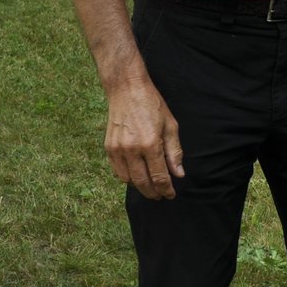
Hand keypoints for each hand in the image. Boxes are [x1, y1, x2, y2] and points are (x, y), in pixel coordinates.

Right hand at [103, 76, 184, 198]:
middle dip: (153, 193)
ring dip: (140, 187)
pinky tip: (136, 177)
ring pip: (128, 180)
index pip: (160, 176)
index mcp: (150, 144)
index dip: (166, 189)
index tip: (171, 194)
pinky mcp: (109, 148)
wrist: (127, 90)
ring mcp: (118, 149)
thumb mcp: (170, 126)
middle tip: (161, 196)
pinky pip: (117, 172)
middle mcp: (132, 149)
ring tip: (150, 187)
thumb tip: (178, 174)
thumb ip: (174, 152)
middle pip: (143, 182)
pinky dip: (127, 178)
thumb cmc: (152, 105)